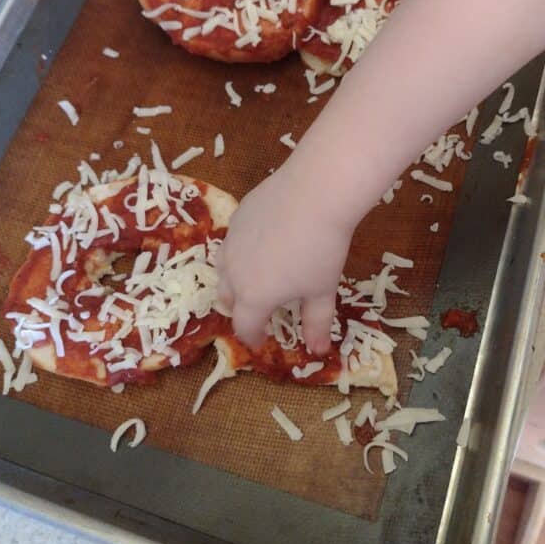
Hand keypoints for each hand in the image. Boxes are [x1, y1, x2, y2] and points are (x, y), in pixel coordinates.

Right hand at [216, 160, 353, 352]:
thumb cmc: (321, 249)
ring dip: (234, 280)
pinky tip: (263, 242)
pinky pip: (232, 241)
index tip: (263, 340)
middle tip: (259, 310)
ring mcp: (231, 241)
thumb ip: (316, 323)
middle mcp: (233, 272)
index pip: (245, 327)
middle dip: (240, 309)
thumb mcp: (322, 290)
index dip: (254, 337)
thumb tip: (318, 351)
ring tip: (255, 277)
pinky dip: (242, 251)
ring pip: (222, 269)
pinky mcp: (237, 216)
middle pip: (227, 299)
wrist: (315, 192)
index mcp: (253, 296)